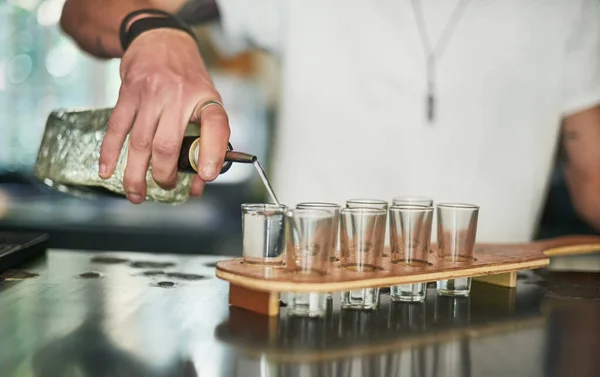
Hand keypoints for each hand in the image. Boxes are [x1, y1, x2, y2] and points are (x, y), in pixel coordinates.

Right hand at [98, 28, 229, 202]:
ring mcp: (151, 94)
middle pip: (167, 145)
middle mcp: (179, 95)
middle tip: (165, 186)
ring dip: (136, 174)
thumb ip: (208, 139)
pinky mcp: (128, 93)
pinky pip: (117, 128)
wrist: (160, 39)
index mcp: (205, 98)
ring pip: (140, 142)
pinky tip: (107, 171)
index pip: (216, 126)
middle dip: (164, 175)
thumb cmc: (188, 79)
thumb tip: (200, 181)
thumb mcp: (207, 101)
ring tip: (136, 194)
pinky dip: (111, 153)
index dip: (212, 154)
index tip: (207, 177)